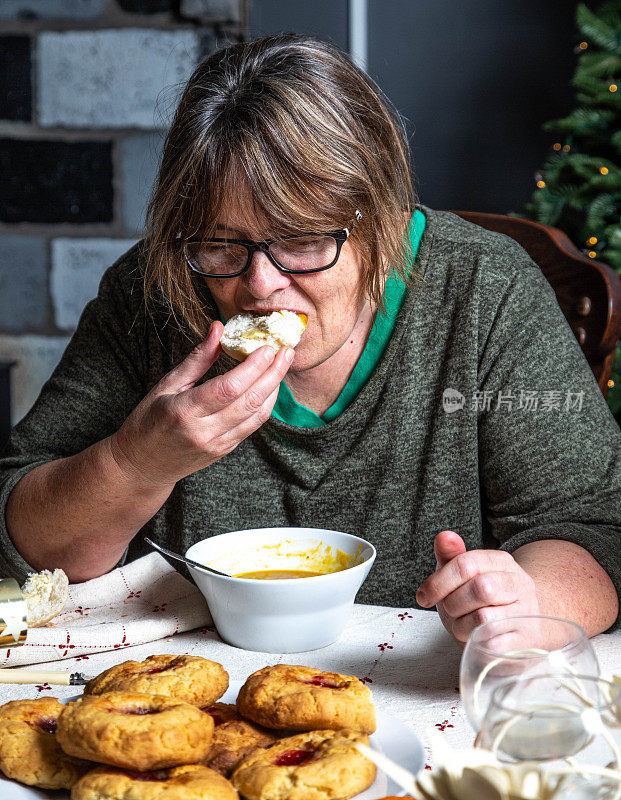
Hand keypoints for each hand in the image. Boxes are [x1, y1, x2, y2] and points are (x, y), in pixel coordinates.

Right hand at [109, 320, 292, 489]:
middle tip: (286, 351)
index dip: (252, 367)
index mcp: (183, 411)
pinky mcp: (225, 451)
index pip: (227, 388)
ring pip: (256, 415)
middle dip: (272, 374)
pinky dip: (265, 404)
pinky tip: (270, 386)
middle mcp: (204, 431)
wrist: (141, 467)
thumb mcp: (165, 386)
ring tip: (283, 365)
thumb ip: (196, 360)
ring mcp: (217, 444)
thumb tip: (218, 329)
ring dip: (274, 388)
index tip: (266, 348)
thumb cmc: (147, 422)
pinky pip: (252, 426)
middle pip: (249, 401)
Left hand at [415, 531, 539, 644]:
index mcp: (501, 561)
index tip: (423, 596)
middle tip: (450, 610)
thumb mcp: (463, 576)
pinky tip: (477, 639)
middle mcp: (519, 583)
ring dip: (462, 626)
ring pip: (485, 618)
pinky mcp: (528, 640)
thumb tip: (444, 536)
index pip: (465, 564)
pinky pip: (494, 644)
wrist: (518, 626)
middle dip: (453, 603)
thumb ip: (451, 555)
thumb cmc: (483, 600)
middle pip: (480, 588)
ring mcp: (527, 612)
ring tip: (463, 626)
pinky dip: (477, 643)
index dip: (438, 582)